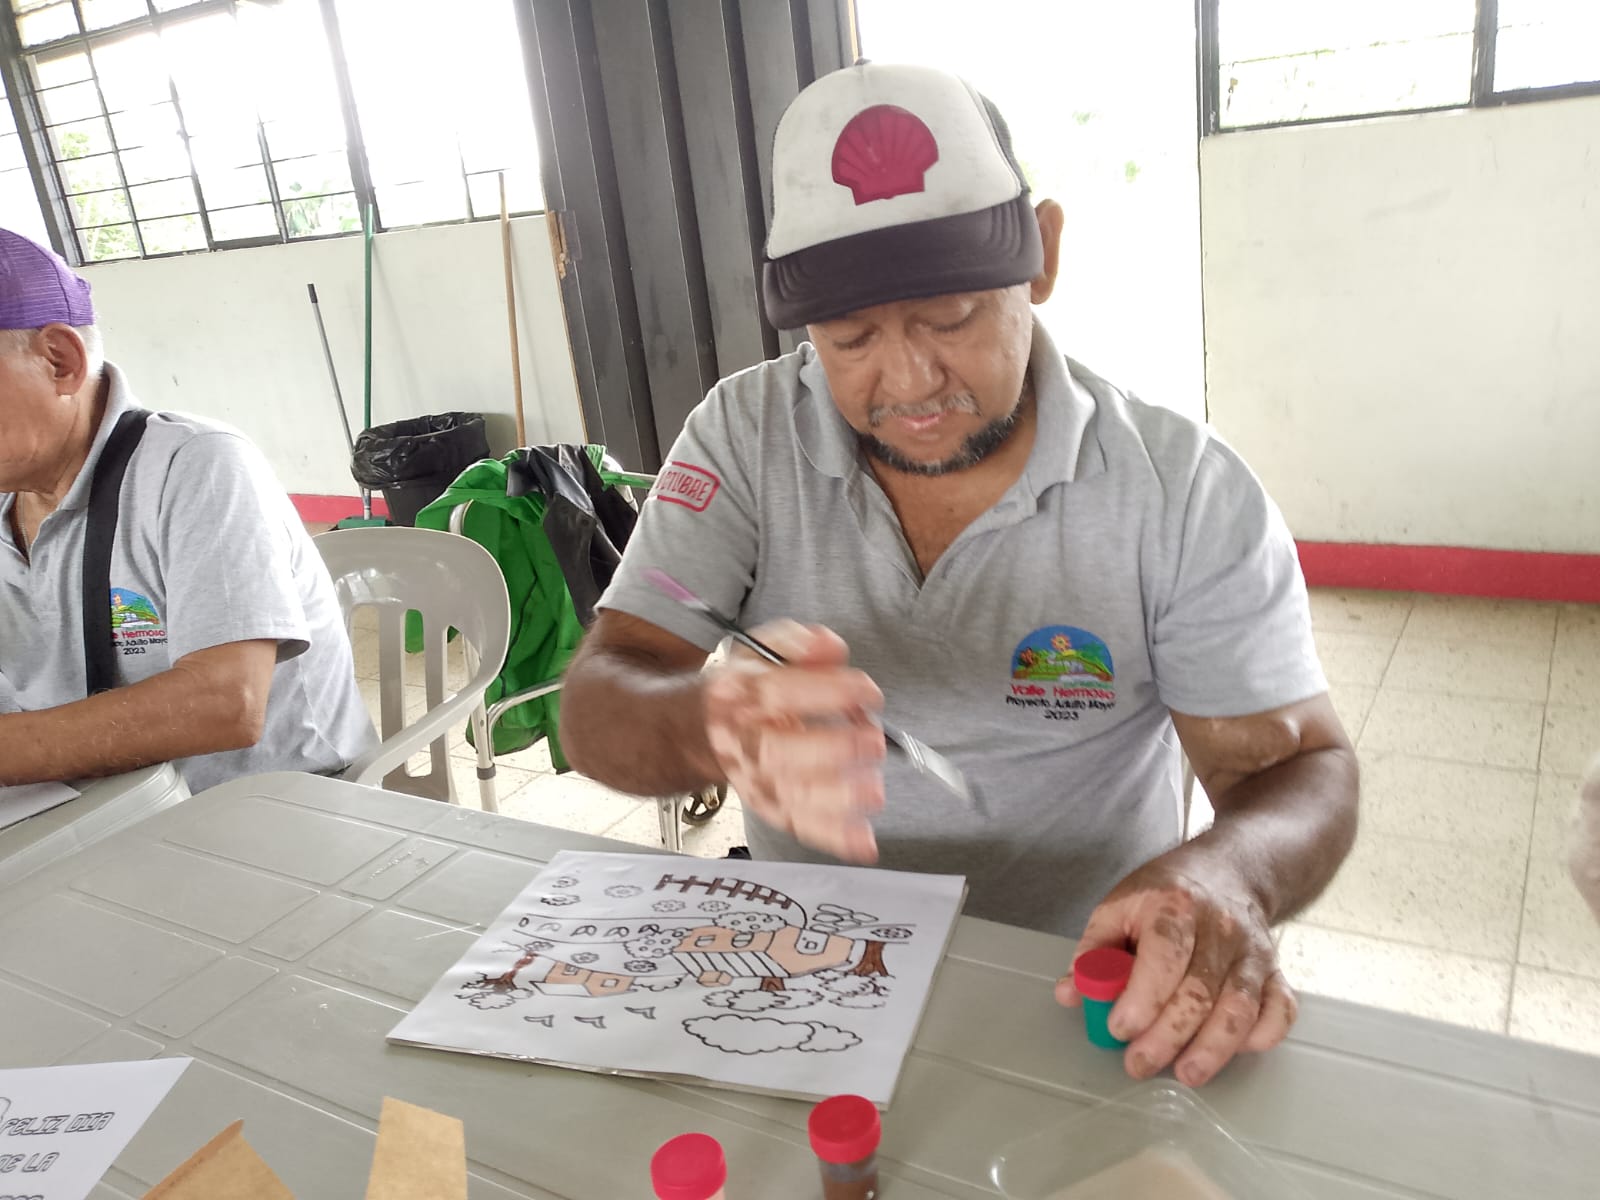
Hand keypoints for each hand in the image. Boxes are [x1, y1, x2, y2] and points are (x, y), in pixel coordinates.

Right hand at [702, 621, 885, 862]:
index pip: (780, 693)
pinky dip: (834, 838)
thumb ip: (796, 644)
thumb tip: (829, 646)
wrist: (699, 733)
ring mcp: (758, 780)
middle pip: (783, 753)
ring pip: (793, 797)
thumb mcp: (760, 652)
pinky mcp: (773, 808)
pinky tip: (865, 841)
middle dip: (833, 751)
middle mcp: (746, 742)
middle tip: (873, 741)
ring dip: (837, 799)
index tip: (867, 692)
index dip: (827, 692)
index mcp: (742, 696)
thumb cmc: (744, 692)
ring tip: (873, 791)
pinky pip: (801, 826)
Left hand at [1055, 853, 1296, 1085]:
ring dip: (1213, 1048)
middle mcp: (1221, 929)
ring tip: (1185, 1073)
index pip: (1163, 956)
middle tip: (1138, 1064)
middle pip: (1200, 991)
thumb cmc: (1165, 894)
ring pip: (1240, 1008)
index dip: (1142, 998)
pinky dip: (1262, 1036)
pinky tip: (1233, 1051)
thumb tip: (1069, 993)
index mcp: (1175, 906)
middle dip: (1168, 1036)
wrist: (1226, 870)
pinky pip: (1280, 1010)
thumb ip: (1093, 950)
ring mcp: (1252, 953)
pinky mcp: (1274, 972)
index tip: (1120, 1028)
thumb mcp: (1120, 906)